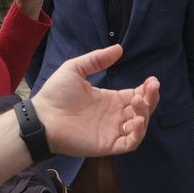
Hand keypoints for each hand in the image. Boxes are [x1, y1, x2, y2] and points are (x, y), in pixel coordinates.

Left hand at [31, 44, 159, 157]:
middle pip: (142, 109)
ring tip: (138, 100)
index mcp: (109, 99)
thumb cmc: (56, 94)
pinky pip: (130, 142)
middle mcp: (114, 116)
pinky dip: (138, 133)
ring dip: (145, 113)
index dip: (146, 89)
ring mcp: (112, 131)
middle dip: (150, 98)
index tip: (151, 80)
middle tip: (152, 86)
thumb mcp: (76, 69)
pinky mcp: (108, 144)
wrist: (42, 116)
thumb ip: (97, 59)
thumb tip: (119, 48)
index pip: (135, 95)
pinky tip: (138, 120)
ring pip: (139, 126)